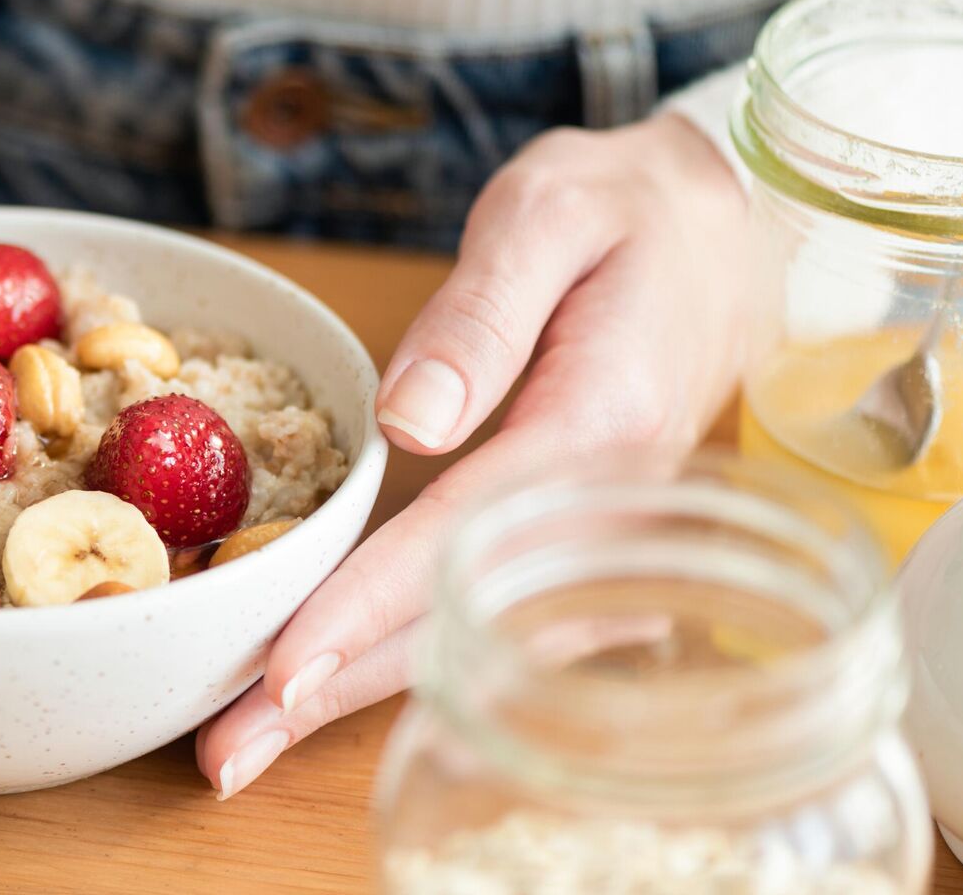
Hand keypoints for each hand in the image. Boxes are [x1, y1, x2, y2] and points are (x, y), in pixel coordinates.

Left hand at [194, 112, 750, 797]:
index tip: (281, 669)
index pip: (461, 537)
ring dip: (364, 694)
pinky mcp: (591, 545)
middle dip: (338, 689)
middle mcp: (610, 508)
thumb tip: (408, 420)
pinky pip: (500, 622)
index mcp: (599, 423)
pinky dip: (414, 661)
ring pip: (479, 641)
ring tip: (256, 741)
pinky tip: (336, 691)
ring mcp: (607, 539)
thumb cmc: (629, 212)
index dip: (366, 609)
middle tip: (229, 750)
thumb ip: (482, 312)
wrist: (733, 230)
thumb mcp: (551, 213)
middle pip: (461, 623)